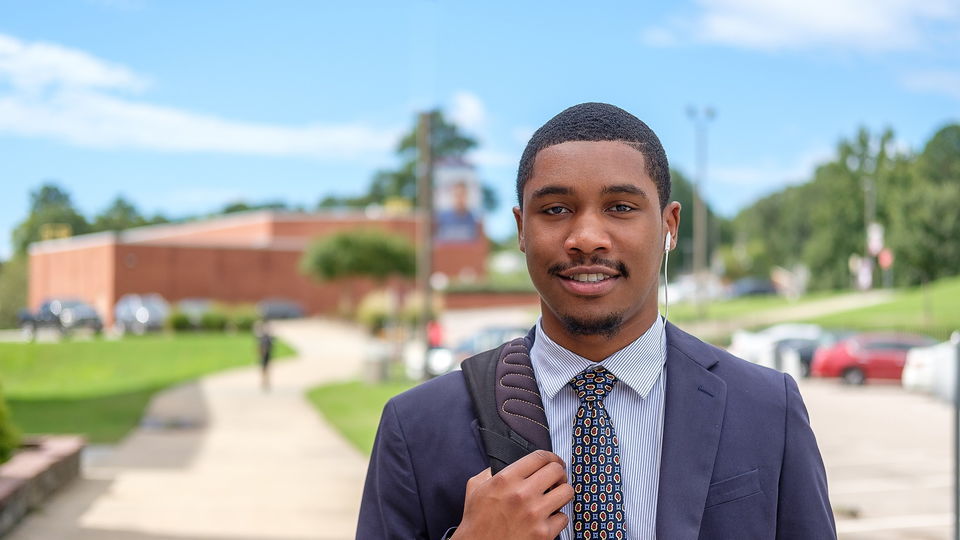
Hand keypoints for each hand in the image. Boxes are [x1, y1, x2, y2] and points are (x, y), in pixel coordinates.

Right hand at [452, 450, 572, 539]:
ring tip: (555, 498)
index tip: (554, 462)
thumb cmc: (476, 521)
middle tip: (556, 480)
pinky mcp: (544, 533)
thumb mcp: (476, 488)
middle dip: (559, 474)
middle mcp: (522, 493)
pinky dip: (558, 518)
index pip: (540, 457)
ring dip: (562, 494)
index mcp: (506, 479)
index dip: (551, 457)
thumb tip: (502, 463)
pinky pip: (564, 517)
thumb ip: (491, 472)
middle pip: (557, 471)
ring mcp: (535, 514)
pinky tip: (548, 519)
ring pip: (567, 492)